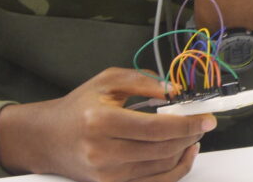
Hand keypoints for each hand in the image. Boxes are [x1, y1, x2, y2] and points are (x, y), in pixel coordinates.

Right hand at [0, 68, 214, 181]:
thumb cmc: (78, 106)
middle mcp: (103, 152)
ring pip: (161, 167)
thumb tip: (175, 90)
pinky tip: (184, 153)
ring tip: (194, 134)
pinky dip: (175, 169)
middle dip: (190, 135)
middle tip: (204, 123)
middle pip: (162, 149)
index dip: (186, 124)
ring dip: (185, 150)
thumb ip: (143, 80)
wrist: (45, 138)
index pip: (156, 128)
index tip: (206, 117)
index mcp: (101, 121)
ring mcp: (106, 175)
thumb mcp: (107, 81)